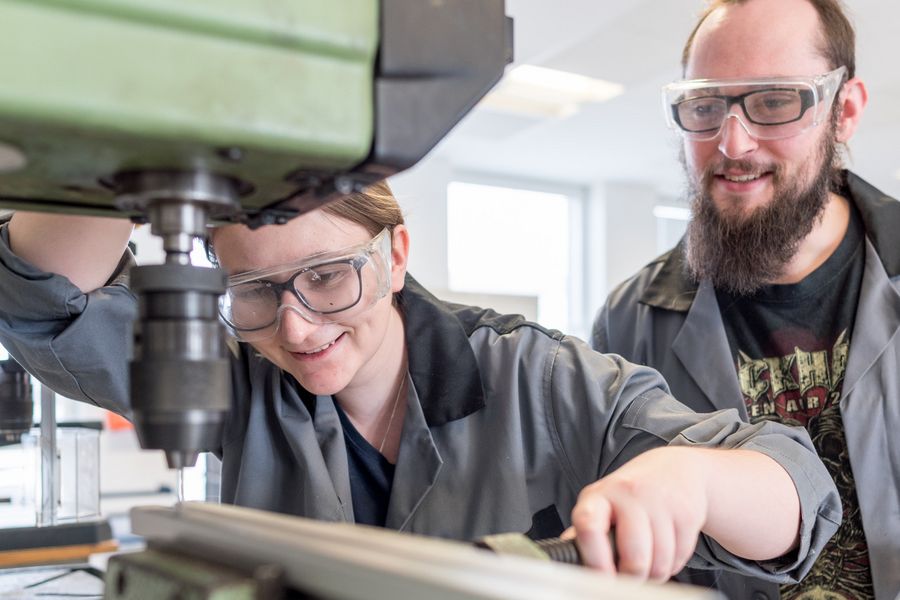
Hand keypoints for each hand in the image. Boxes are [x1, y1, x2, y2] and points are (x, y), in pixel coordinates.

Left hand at [567, 447, 708, 580]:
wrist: (675, 469)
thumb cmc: (630, 494)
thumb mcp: (601, 504)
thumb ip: (585, 532)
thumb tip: (567, 556)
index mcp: (598, 496)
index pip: (588, 526)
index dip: (595, 560)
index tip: (602, 580)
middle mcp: (628, 494)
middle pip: (634, 559)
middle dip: (633, 578)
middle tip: (630, 576)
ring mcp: (659, 502)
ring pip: (659, 565)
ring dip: (655, 574)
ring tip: (648, 559)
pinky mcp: (686, 513)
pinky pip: (680, 559)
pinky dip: (673, 564)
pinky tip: (666, 547)